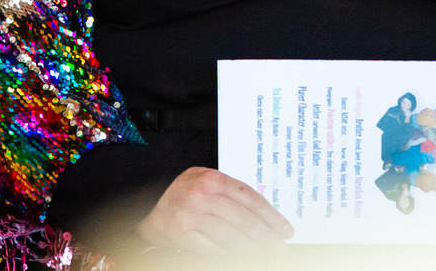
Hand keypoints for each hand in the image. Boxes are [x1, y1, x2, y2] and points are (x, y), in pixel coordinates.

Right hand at [134, 167, 292, 256]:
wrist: (150, 207)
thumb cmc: (183, 193)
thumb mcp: (206, 180)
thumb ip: (231, 191)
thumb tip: (264, 215)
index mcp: (212, 179)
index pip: (251, 199)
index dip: (271, 217)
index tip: (285, 229)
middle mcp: (202, 196)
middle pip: (244, 221)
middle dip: (267, 237)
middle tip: (280, 247)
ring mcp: (192, 217)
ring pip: (232, 237)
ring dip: (253, 249)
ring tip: (267, 254)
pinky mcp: (184, 235)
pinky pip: (214, 248)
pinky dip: (231, 255)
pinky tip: (243, 257)